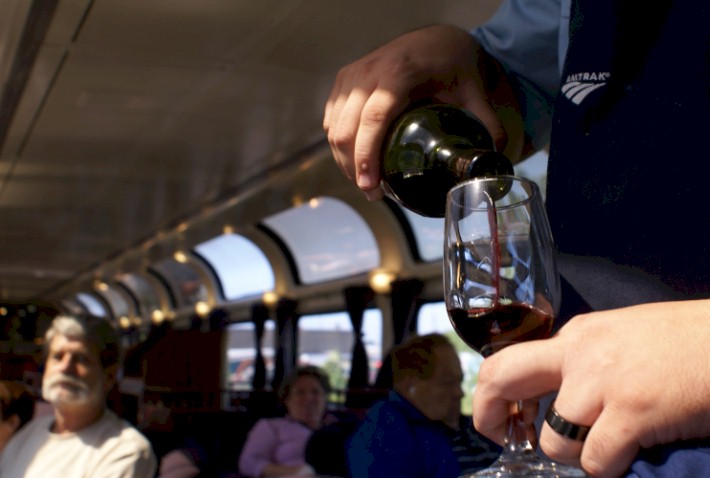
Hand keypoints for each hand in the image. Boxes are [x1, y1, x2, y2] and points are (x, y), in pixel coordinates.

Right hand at [323, 24, 521, 198]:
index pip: (374, 118)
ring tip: (366, 182)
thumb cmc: (452, 63)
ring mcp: (352, 75)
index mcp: (399, 72)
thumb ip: (486, 124)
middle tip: (373, 193)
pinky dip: (339, 144)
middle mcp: (369, 72)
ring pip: (334, 127)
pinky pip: (332, 119)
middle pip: (347, 128)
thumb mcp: (473, 91)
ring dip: (344, 159)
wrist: (435, 38)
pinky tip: (355, 160)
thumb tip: (490, 162)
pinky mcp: (344, 81)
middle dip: (354, 167)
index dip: (367, 155)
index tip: (371, 185)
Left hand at [472, 300, 709, 477]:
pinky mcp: (634, 411)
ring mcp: (603, 382)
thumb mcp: (620, 336)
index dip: (495, 395)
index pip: (509, 361)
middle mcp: (579, 353)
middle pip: (502, 377)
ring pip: (552, 439)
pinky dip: (606, 468)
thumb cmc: (685, 342)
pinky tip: (630, 455)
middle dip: (489, 415)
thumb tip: (558, 396)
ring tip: (603, 448)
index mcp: (575, 335)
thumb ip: (584, 360)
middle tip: (506, 439)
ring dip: (573, 455)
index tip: (505, 419)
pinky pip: (595, 460)